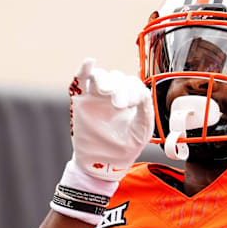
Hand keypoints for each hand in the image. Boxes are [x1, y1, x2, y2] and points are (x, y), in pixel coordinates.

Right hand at [70, 58, 153, 180]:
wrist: (105, 164)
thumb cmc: (125, 148)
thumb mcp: (143, 129)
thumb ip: (145, 109)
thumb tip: (142, 92)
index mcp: (131, 99)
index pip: (133, 84)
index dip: (134, 90)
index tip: (132, 105)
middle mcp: (115, 94)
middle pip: (118, 78)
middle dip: (120, 88)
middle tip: (120, 105)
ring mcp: (97, 96)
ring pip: (101, 76)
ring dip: (105, 80)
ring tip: (107, 92)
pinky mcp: (81, 101)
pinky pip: (81, 80)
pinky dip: (84, 70)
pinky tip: (89, 63)